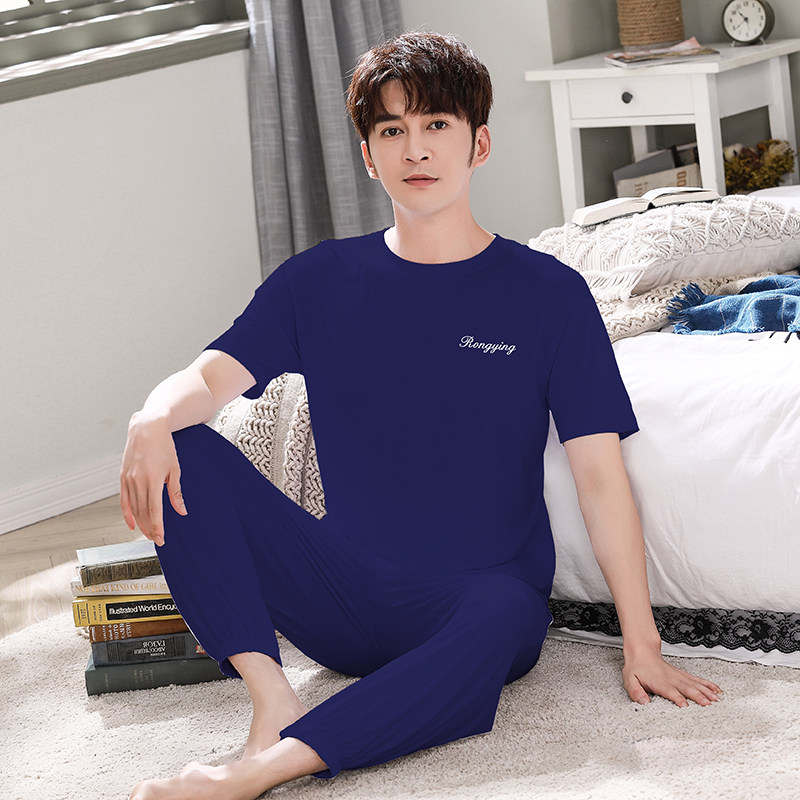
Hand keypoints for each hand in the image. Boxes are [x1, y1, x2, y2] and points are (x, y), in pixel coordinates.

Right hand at [120, 413, 186, 544]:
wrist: (146, 429)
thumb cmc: (165, 447)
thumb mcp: (175, 469)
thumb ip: (176, 492)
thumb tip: (182, 512)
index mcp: (153, 479)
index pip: (155, 510)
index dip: (157, 527)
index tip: (161, 539)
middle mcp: (138, 481)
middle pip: (143, 512)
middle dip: (149, 528)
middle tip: (156, 540)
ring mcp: (128, 479)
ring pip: (133, 508)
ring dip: (140, 523)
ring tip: (147, 534)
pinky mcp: (122, 477)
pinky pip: (123, 500)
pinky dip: (127, 514)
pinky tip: (132, 525)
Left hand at [622, 648, 722, 707]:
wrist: (642, 651)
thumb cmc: (636, 667)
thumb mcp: (629, 679)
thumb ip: (635, 691)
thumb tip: (643, 702)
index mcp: (659, 682)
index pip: (670, 691)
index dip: (677, 698)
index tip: (685, 706)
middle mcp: (671, 679)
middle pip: (686, 688)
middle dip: (698, 696)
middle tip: (709, 704)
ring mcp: (678, 676)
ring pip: (695, 683)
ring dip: (706, 691)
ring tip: (717, 699)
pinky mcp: (683, 675)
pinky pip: (697, 679)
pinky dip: (708, 684)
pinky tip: (717, 689)